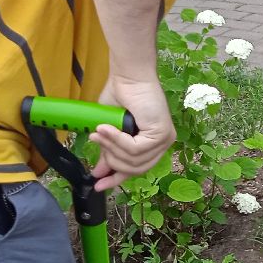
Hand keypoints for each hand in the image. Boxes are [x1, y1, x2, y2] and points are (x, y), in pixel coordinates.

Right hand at [90, 74, 174, 191]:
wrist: (127, 76)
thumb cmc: (119, 97)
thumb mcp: (110, 131)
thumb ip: (109, 151)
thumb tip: (98, 172)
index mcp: (152, 145)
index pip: (137, 169)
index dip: (117, 179)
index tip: (98, 186)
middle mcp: (162, 144)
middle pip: (136, 169)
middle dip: (112, 161)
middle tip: (97, 144)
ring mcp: (165, 140)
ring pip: (134, 160)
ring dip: (111, 148)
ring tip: (98, 133)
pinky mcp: (162, 133)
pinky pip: (135, 148)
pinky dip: (117, 140)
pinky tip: (105, 129)